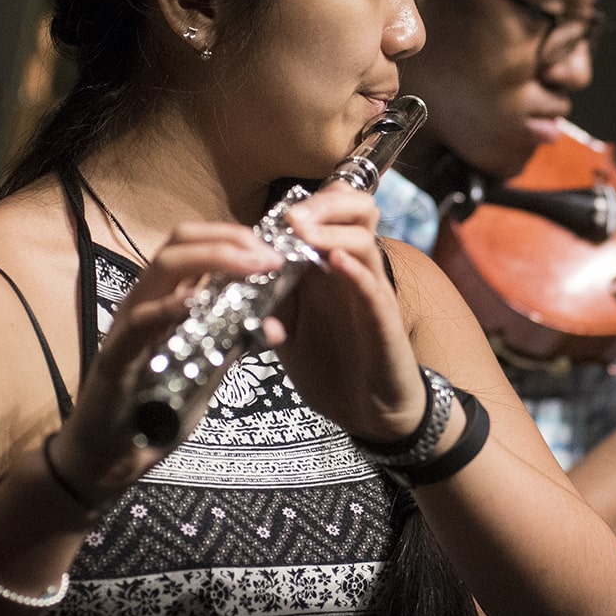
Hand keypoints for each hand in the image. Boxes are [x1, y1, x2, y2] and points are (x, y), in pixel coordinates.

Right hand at [53, 221, 285, 505]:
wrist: (108, 459)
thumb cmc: (154, 412)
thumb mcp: (205, 372)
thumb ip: (232, 345)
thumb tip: (276, 327)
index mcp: (165, 301)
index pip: (195, 247)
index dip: (234, 237)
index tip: (273, 250)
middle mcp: (145, 302)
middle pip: (179, 243)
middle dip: (229, 239)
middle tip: (269, 256)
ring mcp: (127, 325)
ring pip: (161, 268)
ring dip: (212, 259)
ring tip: (252, 265)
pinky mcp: (115, 356)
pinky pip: (140, 323)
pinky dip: (169, 308)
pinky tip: (197, 302)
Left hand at [277, 184, 433, 441]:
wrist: (369, 411)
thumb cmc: (333, 367)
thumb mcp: (288, 331)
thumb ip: (267, 303)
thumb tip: (232, 281)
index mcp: (331, 268)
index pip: (333, 213)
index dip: (310, 203)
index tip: (276, 216)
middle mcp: (355, 271)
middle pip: (359, 210)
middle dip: (326, 203)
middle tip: (293, 217)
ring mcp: (372, 293)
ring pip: (365, 242)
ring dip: (333, 232)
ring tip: (303, 232)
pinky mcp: (384, 321)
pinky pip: (374, 288)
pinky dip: (355, 272)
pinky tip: (335, 263)